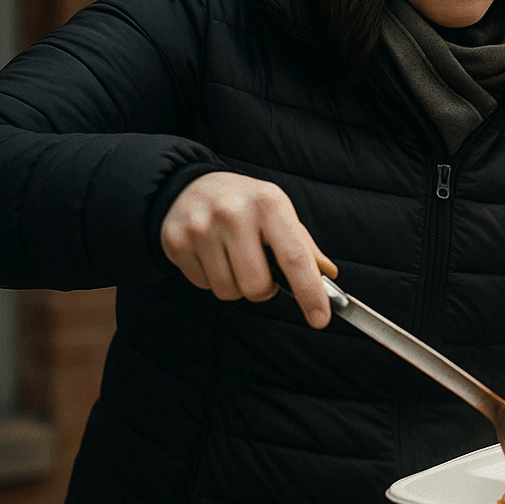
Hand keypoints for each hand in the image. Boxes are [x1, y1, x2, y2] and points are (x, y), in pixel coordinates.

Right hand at [161, 172, 337, 327]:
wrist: (189, 185)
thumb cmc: (244, 204)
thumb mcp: (278, 211)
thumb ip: (303, 245)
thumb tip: (328, 274)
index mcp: (269, 204)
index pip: (294, 258)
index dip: (310, 293)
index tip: (320, 318)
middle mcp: (234, 213)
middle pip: (257, 286)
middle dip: (263, 290)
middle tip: (260, 271)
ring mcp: (202, 227)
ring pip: (228, 291)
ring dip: (236, 285)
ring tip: (233, 259)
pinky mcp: (176, 242)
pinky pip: (203, 286)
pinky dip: (212, 279)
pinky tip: (211, 255)